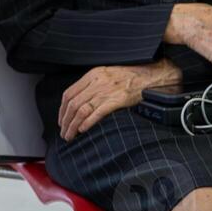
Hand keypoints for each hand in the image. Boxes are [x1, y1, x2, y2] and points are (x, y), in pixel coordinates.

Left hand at [58, 60, 178, 141]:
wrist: (150, 76)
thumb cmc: (129, 77)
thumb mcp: (106, 75)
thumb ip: (92, 86)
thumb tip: (78, 103)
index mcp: (92, 75)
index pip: (69, 94)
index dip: (62, 110)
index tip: (61, 120)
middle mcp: (96, 82)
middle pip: (73, 104)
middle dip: (65, 121)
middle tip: (64, 132)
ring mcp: (106, 91)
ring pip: (82, 110)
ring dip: (73, 125)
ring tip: (70, 135)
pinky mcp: (117, 100)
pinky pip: (97, 112)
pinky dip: (87, 122)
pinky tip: (82, 130)